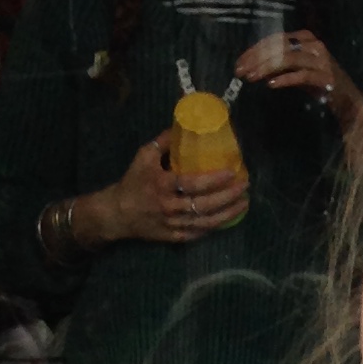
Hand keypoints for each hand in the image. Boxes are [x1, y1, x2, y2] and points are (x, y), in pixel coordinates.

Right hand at [91, 130, 247, 246]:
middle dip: (228, 197)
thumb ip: (164, 142)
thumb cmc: (133, 181)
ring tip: (243, 204)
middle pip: (204, 204)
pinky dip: (213, 227)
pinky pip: (198, 234)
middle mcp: (169, 207)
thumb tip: (184, 125)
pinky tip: (227, 219)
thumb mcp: (144, 156)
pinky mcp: (174, 238)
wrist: (118, 213)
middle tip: (244, 187)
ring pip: (205, 222)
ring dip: (227, 214)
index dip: (214, 180)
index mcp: (162, 185)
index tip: (232, 172)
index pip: (192, 183)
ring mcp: (173, 224)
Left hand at [236, 28, 362, 127]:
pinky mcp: (325, 77)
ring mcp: (320, 60)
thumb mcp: (297, 69)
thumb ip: (279, 65)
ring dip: (266, 68)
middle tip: (241, 71)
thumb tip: (254, 66)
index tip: (240, 62)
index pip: (275, 39)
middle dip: (257, 59)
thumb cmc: (320, 84)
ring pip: (287, 60)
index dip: (255, 50)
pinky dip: (284, 80)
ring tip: (252, 78)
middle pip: (278, 47)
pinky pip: (300, 76)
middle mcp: (313, 45)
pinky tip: (271, 85)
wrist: (347, 99)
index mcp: (305, 38)